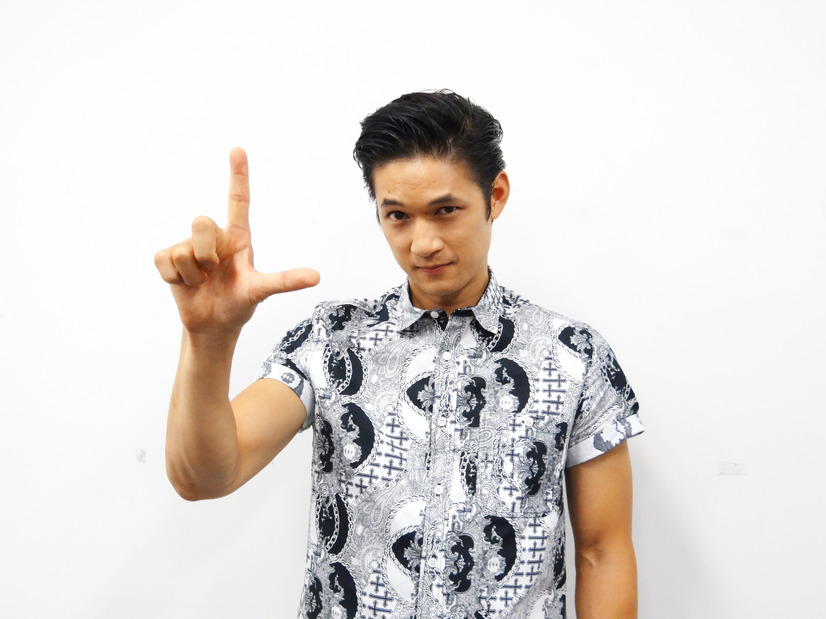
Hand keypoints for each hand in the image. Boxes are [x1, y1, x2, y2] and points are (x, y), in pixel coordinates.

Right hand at [154, 147, 319, 334]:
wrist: (213, 325)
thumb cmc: (239, 303)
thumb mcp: (260, 291)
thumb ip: (284, 281)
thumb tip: (316, 277)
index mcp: (238, 237)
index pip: (238, 200)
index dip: (238, 175)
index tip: (238, 149)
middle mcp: (213, 237)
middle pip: (201, 221)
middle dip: (206, 253)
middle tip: (213, 272)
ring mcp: (189, 246)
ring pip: (183, 249)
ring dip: (192, 274)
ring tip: (201, 282)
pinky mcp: (168, 259)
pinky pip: (165, 261)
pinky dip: (174, 279)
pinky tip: (184, 285)